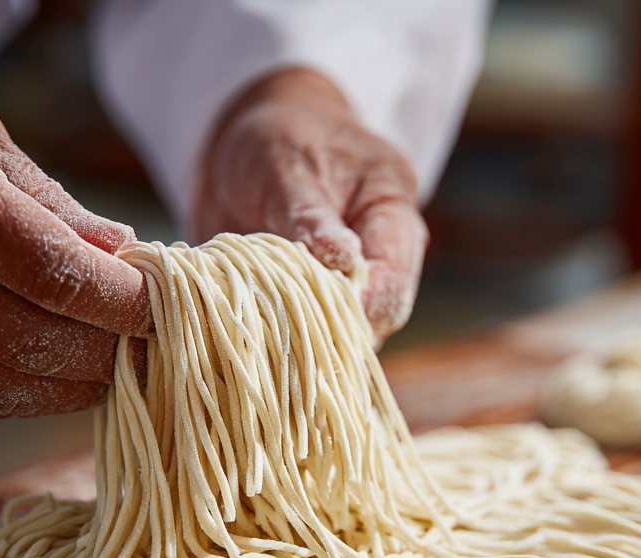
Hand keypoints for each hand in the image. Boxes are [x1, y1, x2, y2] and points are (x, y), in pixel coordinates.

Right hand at [0, 2, 149, 417]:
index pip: (55, 275)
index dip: (122, 304)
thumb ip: (48, 203)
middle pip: (30, 341)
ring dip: (61, 390)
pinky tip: (41, 381)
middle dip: (104, 353)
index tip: (164, 310)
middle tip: (149, 350)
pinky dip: (4, 397)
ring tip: (106, 375)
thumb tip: (122, 258)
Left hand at [195, 68, 428, 342]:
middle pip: (372, 321)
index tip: (297, 314)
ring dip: (295, 337)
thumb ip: (310, 218)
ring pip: (338, 336)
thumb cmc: (276, 139)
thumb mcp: (286, 165)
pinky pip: (306, 334)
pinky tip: (247, 325)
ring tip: (251, 320)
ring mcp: (351, 284)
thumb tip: (343, 262)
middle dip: (322, 332)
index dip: (350, 312)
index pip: (391, 287)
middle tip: (265, 325)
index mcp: (394, 215)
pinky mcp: (317, 300)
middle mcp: (382, 258)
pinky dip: (277, 335)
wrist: (246, 138)